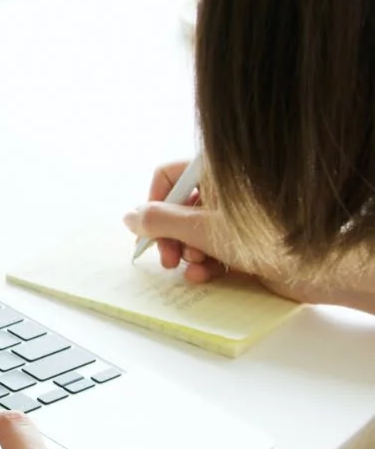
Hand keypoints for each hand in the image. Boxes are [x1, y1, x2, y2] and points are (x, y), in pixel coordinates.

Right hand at [124, 160, 327, 302]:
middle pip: (179, 208)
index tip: (148, 230)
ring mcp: (236, 217)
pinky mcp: (246, 241)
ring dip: (187, 254)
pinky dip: (206, 263)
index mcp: (218, 173)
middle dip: (170, 236)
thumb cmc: (264, 239)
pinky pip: (213, 248)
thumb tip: (130, 216)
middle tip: (168, 259)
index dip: (154, 203)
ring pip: (193, 232)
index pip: (169, 176)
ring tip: (196, 267)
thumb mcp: (201, 229)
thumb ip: (160, 221)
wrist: (316, 267)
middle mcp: (226, 191)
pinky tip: (207, 275)